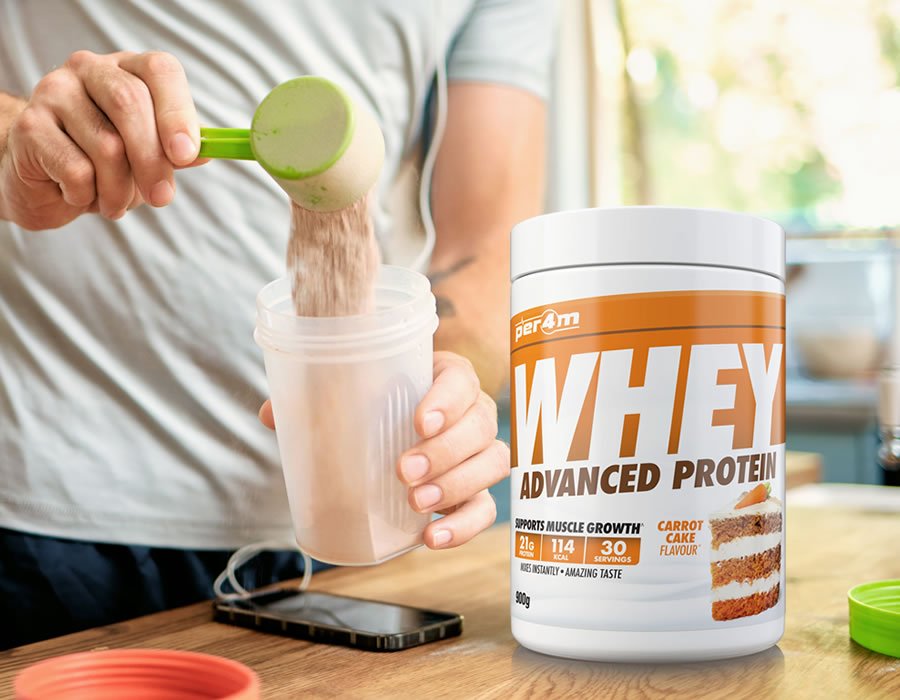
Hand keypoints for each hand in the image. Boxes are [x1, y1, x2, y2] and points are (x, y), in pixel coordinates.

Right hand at [0, 50, 201, 229]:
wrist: (41, 178)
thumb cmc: (102, 161)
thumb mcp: (147, 154)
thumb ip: (175, 150)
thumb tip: (208, 151)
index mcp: (128, 69)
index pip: (160, 71)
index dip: (178, 112)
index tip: (187, 155)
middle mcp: (89, 69)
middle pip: (130, 104)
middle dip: (153, 161)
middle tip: (161, 198)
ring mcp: (55, 92)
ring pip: (106, 145)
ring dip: (120, 189)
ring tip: (115, 203)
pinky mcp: (30, 125)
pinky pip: (75, 168)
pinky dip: (87, 194)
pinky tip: (81, 195)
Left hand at [258, 351, 509, 549]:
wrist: (395, 436)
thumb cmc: (375, 407)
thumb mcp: (350, 397)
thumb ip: (313, 399)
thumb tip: (271, 414)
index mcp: (445, 377)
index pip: (462, 379)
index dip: (448, 399)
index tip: (417, 420)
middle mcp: (471, 412)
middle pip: (481, 425)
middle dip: (446, 451)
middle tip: (403, 470)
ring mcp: (478, 453)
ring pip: (491, 463)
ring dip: (456, 485)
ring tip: (415, 503)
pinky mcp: (475, 492)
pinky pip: (485, 508)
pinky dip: (464, 526)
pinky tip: (432, 537)